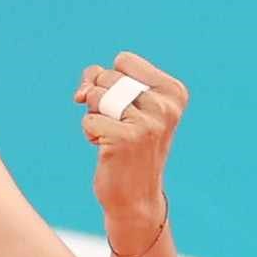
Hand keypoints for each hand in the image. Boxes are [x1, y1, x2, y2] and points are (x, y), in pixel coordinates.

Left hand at [73, 51, 188, 223]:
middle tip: (118, 126)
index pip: (123, 60)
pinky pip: (88, 120)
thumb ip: (102, 81)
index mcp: (173, 91)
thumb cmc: (128, 146)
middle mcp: (165, 105)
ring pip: (95, 96)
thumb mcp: (123, 106)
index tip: (122, 105)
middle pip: (107, 76)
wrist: (135, 196)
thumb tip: (83, 89)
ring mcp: (148, 122)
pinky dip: (90, 134)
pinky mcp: (126, 138)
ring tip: (113, 137)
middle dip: (100, 100)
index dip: (110, 79)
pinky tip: (107, 149)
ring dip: (94, 116)